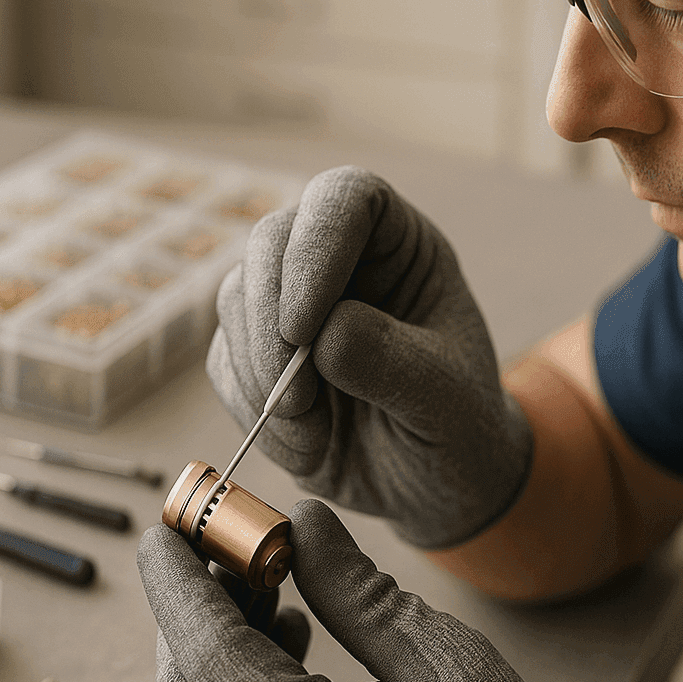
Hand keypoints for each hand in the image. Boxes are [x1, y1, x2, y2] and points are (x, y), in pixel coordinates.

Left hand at [139, 499, 645, 681]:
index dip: (178, 586)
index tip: (163, 529)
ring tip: (266, 587)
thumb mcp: (449, 666)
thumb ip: (358, 594)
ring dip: (211, 654)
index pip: (210, 659)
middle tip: (217, 548)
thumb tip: (300, 521)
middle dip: (186, 615)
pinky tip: (284, 644)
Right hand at [206, 165, 532, 547]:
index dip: (315, 245)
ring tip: (313, 432)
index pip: (346, 197)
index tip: (304, 327)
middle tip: (296, 396)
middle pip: (271, 241)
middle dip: (270, 321)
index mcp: (398, 245)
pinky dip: (252, 410)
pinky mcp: (258, 354)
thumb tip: (322, 335)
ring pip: (236, 300)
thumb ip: (392, 361)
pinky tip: (305, 446)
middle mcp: (340, 261)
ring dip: (262, 374)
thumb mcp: (445, 398)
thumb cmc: (457, 425)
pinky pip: (226, 363)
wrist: (433, 484)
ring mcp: (291, 304)